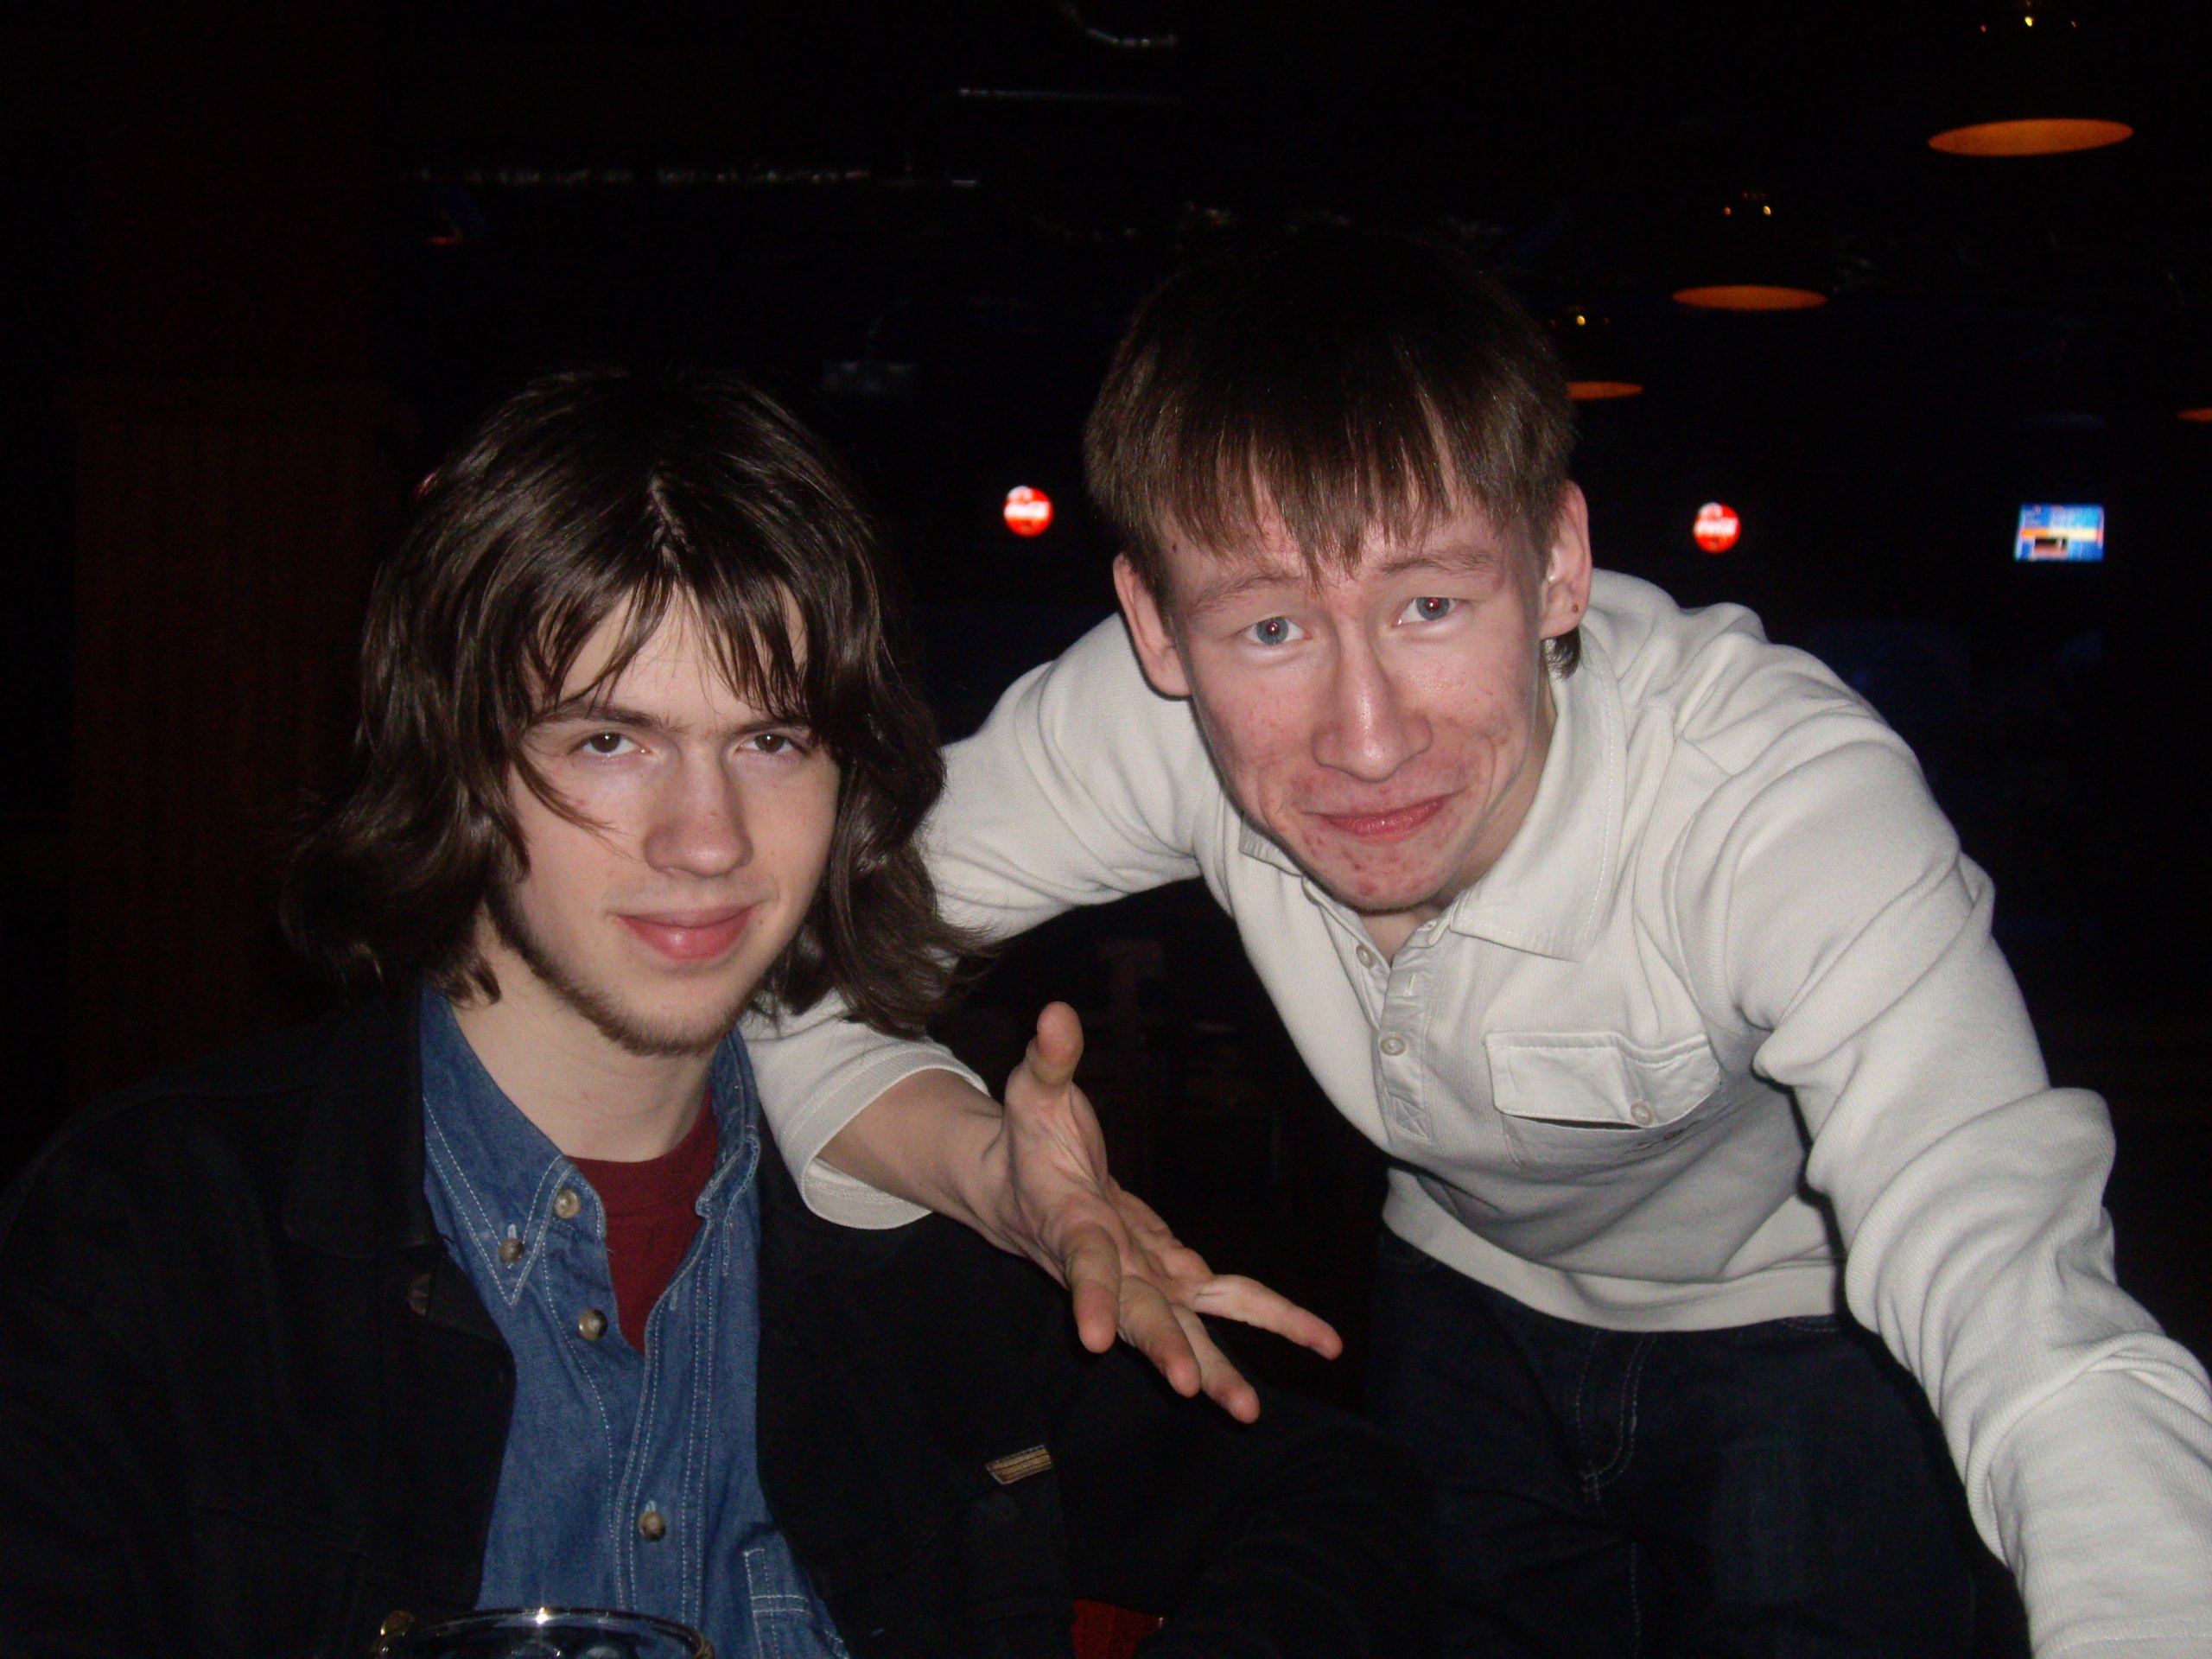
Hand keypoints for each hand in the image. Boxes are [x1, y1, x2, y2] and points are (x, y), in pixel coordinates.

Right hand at [982, 1002, 1342, 1422]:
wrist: (1016, 1191)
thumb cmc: (1028, 1138)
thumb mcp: (1031, 1092)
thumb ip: (1049, 1060)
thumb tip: (1055, 1013)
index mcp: (1068, 1223)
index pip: (1080, 1261)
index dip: (1089, 1295)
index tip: (1094, 1337)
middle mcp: (1107, 1264)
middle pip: (1136, 1310)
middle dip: (1162, 1348)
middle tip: (1189, 1388)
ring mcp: (1138, 1277)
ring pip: (1182, 1326)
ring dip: (1214, 1369)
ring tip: (1248, 1414)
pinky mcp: (1167, 1273)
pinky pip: (1224, 1300)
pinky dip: (1267, 1316)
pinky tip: (1318, 1339)